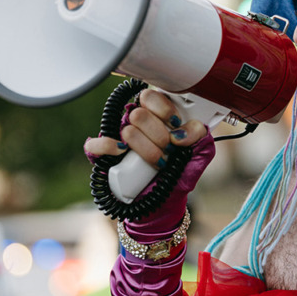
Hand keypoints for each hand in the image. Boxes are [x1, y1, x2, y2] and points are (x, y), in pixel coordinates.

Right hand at [84, 89, 207, 169]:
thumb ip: (199, 135)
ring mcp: (117, 136)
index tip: (177, 126)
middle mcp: (135, 121)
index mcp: (155, 113)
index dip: (166, 111)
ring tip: (159, 162)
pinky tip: (124, 153)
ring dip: (147, 151)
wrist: (164, 200)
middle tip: (170, 150)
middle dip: (160, 137)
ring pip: (127, 130)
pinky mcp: (102, 154)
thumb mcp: (198, 152)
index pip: (151, 96)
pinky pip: (98, 144)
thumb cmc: (179, 171)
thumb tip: (184, 132)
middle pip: (140, 114)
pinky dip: (110, 148)